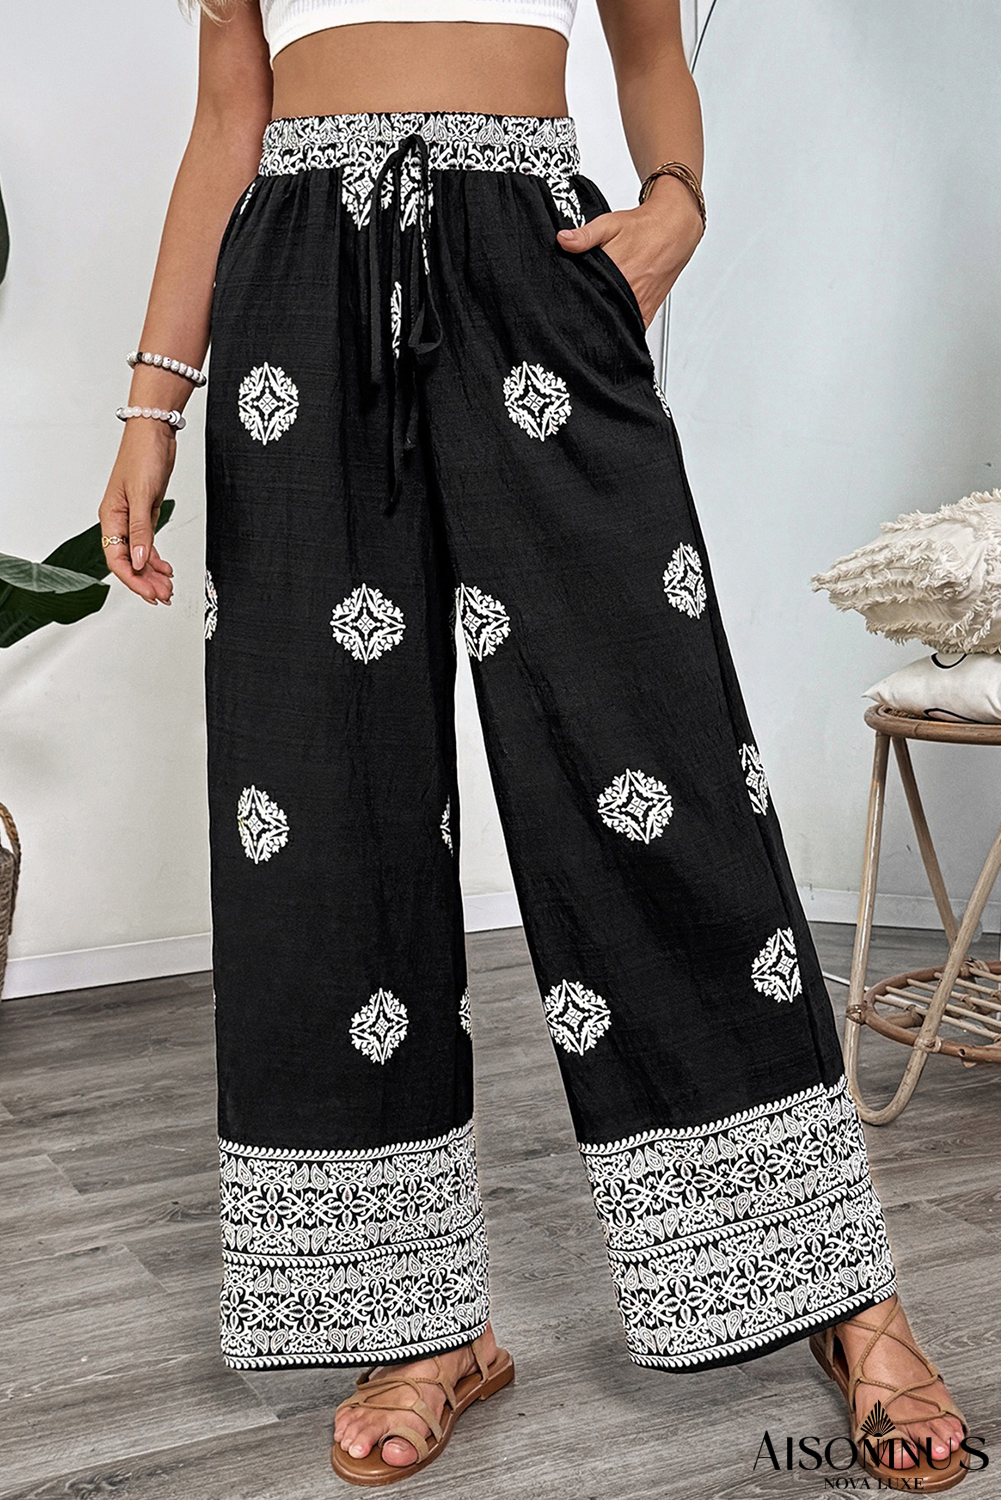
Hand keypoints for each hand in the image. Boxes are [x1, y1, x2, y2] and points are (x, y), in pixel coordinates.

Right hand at [98, 419, 175, 605]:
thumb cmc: (142, 456)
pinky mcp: (146, 513)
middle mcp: (119, 521)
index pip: (117, 560)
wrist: (154, 433)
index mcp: (111, 517)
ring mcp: (133, 518)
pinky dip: (156, 559)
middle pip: (128, 561)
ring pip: (139, 555)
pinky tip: (166, 569)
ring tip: (169, 588)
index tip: (150, 594)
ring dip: (153, 573)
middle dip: (146, 581)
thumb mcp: (143, 496)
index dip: (133, 580)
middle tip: (165, 596)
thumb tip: (138, 561)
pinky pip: (148, 544)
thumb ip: (141, 531)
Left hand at [557, 174, 704, 329]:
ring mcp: (639, 304)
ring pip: (614, 322)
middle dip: (587, 310)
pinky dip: (621, 326)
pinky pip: (631, 328)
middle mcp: (629, 292)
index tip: (566, 300)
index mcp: (616, 273)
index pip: (586, 295)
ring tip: (596, 310)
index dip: (574, 299)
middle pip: (599, 311)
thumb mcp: (609, 224)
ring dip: (603, 318)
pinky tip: (612, 318)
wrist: (674, 230)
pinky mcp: (647, 311)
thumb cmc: (643, 228)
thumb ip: (584, 236)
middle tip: (580, 303)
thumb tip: (563, 240)